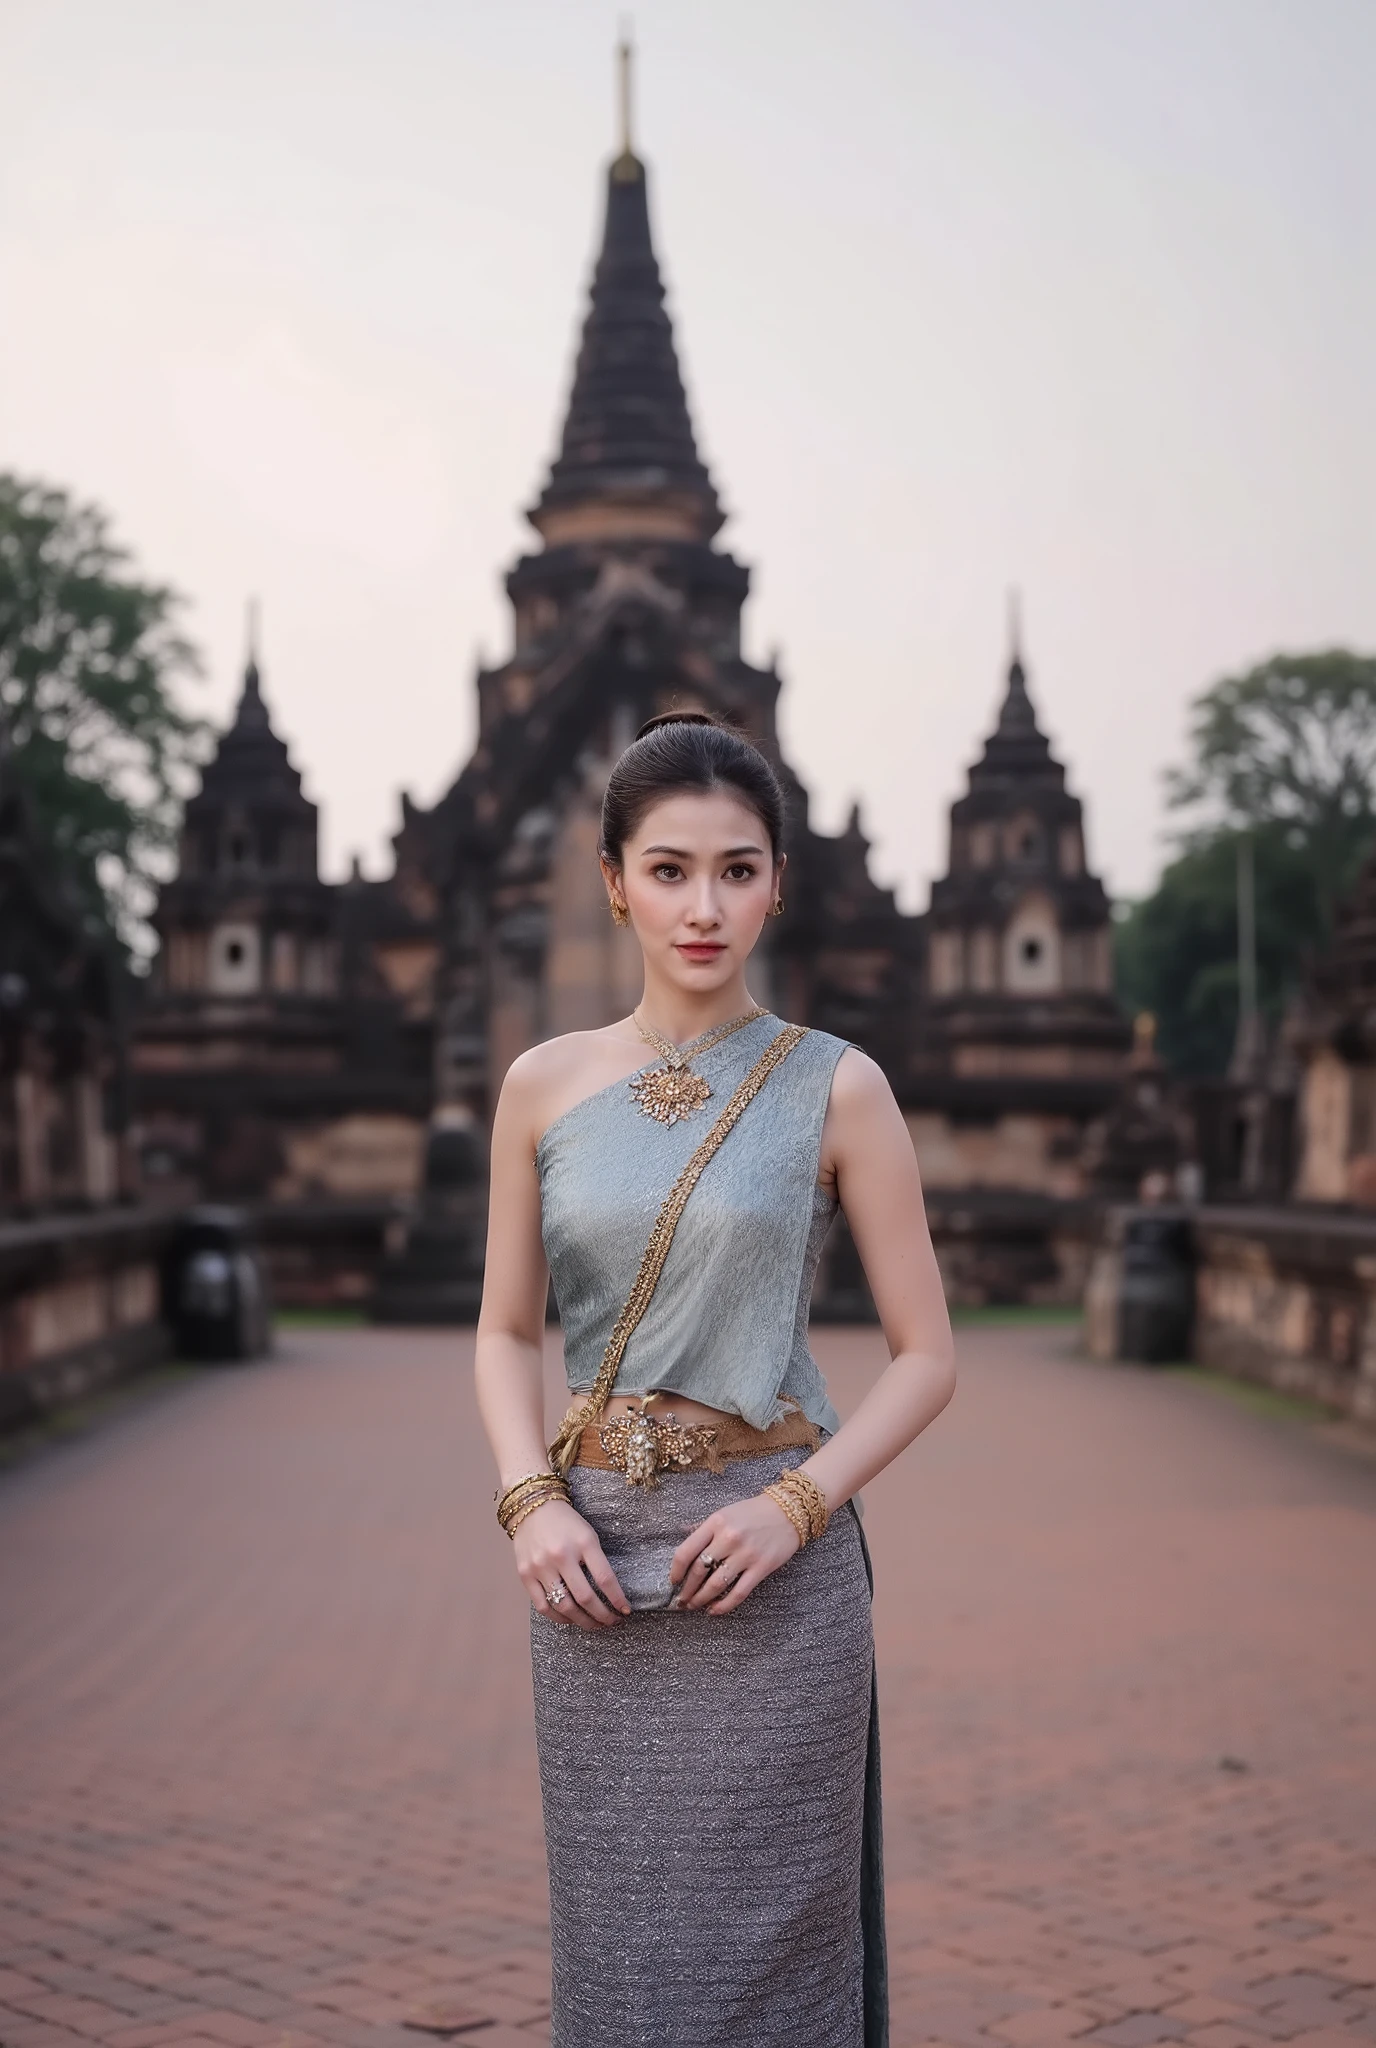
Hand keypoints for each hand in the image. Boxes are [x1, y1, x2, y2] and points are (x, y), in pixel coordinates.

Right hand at [511, 1498, 629, 1628]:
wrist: (531, 1507)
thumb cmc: (565, 1522)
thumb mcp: (588, 1534)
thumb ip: (597, 1561)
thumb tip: (610, 1593)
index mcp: (583, 1542)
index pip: (605, 1578)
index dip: (618, 1599)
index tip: (626, 1611)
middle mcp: (561, 1555)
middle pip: (585, 1597)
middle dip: (603, 1616)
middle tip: (612, 1622)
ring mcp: (541, 1566)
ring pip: (565, 1606)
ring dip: (583, 1621)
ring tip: (594, 1625)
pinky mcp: (525, 1575)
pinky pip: (543, 1606)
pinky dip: (559, 1618)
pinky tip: (570, 1619)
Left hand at [670, 1492, 799, 1614]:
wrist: (789, 1510)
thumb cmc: (754, 1511)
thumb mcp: (725, 1512)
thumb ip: (703, 1526)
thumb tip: (681, 1533)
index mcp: (715, 1523)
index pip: (686, 1551)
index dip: (676, 1571)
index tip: (673, 1581)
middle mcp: (728, 1538)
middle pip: (698, 1571)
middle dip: (687, 1590)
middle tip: (681, 1601)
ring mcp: (745, 1554)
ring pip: (715, 1584)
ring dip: (701, 1599)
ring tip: (694, 1606)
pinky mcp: (761, 1567)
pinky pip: (738, 1593)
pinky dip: (723, 1605)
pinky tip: (714, 1610)